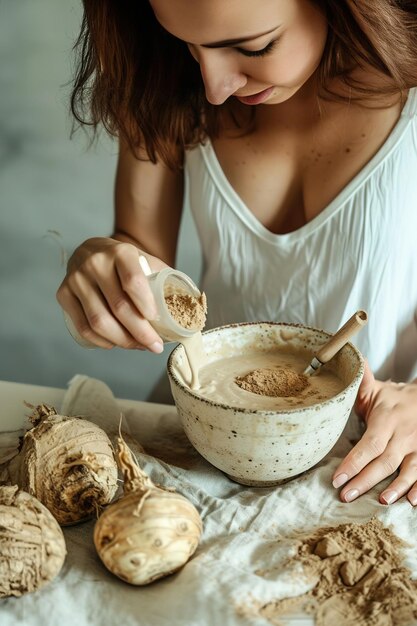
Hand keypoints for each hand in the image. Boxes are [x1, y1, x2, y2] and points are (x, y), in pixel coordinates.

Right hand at [56, 237, 164, 351]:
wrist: (94, 249)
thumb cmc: (127, 262)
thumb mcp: (147, 261)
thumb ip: (167, 280)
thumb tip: (194, 306)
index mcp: (121, 252)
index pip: (133, 282)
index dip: (146, 305)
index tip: (157, 321)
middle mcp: (95, 262)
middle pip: (118, 307)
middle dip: (140, 333)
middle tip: (155, 346)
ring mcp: (76, 278)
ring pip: (99, 321)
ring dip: (122, 341)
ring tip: (138, 347)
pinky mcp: (63, 293)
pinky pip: (82, 326)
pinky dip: (101, 341)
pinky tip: (115, 344)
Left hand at [332, 360, 416, 505]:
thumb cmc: (393, 399)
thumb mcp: (375, 390)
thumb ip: (359, 382)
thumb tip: (345, 360)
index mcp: (387, 419)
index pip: (369, 445)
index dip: (353, 463)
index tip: (336, 479)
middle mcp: (404, 434)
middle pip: (384, 461)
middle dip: (364, 481)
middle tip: (346, 496)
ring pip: (409, 470)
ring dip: (396, 487)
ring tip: (381, 502)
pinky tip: (412, 502)